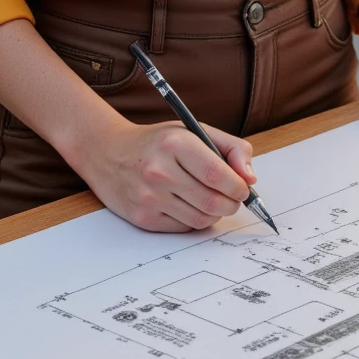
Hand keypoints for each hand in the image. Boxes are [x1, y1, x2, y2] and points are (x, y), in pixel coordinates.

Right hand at [80, 119, 255, 233]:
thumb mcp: (194, 131)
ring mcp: (149, 197)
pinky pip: (183, 228)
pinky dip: (194, 220)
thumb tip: (250, 177)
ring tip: (212, 200)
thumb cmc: (157, 142)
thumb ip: (231, 148)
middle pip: (213, 202)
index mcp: (175, 143)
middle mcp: (159, 171)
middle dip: (232, 204)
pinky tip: (189, 205)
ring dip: (215, 214)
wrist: (108, 153)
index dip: (239, 187)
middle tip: (233, 198)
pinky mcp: (143, 218)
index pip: (219, 175)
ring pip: (201, 219)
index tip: (243, 188)